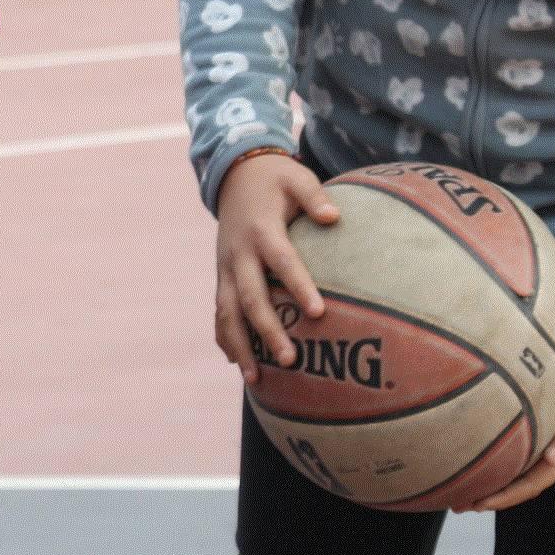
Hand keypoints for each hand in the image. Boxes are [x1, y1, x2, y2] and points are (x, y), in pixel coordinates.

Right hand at [212, 150, 338, 381]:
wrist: (233, 175)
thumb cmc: (275, 179)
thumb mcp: (295, 177)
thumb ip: (314, 197)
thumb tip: (334, 217)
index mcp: (261, 229)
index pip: (282, 262)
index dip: (299, 286)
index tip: (318, 312)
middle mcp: (238, 253)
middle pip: (251, 297)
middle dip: (268, 330)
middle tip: (290, 360)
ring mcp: (225, 267)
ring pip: (228, 312)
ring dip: (240, 346)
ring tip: (256, 379)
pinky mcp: (221, 276)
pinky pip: (220, 311)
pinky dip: (225, 338)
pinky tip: (237, 364)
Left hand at [466, 341, 554, 511]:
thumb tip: (553, 459)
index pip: (532, 483)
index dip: (505, 497)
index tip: (476, 505)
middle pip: (521, 479)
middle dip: (493, 493)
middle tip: (457, 500)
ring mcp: (552, 431)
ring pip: (519, 461)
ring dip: (495, 474)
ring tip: (464, 478)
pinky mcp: (546, 413)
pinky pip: (521, 438)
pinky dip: (502, 447)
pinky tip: (482, 443)